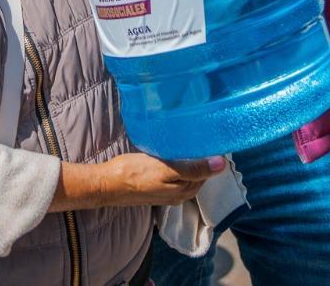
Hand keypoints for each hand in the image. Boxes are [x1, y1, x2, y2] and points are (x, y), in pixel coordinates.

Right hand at [49, 153, 224, 211]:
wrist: (107, 183)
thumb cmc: (136, 174)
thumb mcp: (167, 169)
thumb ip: (194, 168)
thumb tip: (221, 165)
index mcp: (183, 192)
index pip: (206, 173)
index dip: (209, 157)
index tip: (211, 137)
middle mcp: (177, 195)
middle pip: (196, 175)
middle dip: (200, 159)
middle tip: (200, 135)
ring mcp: (165, 192)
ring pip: (184, 174)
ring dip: (188, 160)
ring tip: (186, 141)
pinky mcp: (155, 186)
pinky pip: (172, 175)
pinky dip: (176, 164)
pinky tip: (170, 153)